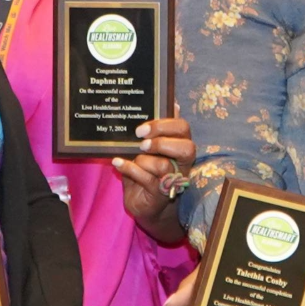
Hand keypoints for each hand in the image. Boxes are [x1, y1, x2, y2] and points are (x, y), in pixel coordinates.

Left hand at [110, 118, 193, 240]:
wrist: (143, 202)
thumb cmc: (146, 169)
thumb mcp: (151, 147)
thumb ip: (160, 128)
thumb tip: (173, 103)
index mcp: (181, 146)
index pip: (183, 128)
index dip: (165, 125)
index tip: (143, 128)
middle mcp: (182, 164)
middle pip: (186, 148)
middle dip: (161, 142)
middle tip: (141, 144)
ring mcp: (172, 180)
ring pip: (163, 165)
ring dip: (143, 160)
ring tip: (132, 157)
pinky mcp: (159, 195)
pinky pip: (146, 179)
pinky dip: (129, 169)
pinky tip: (118, 163)